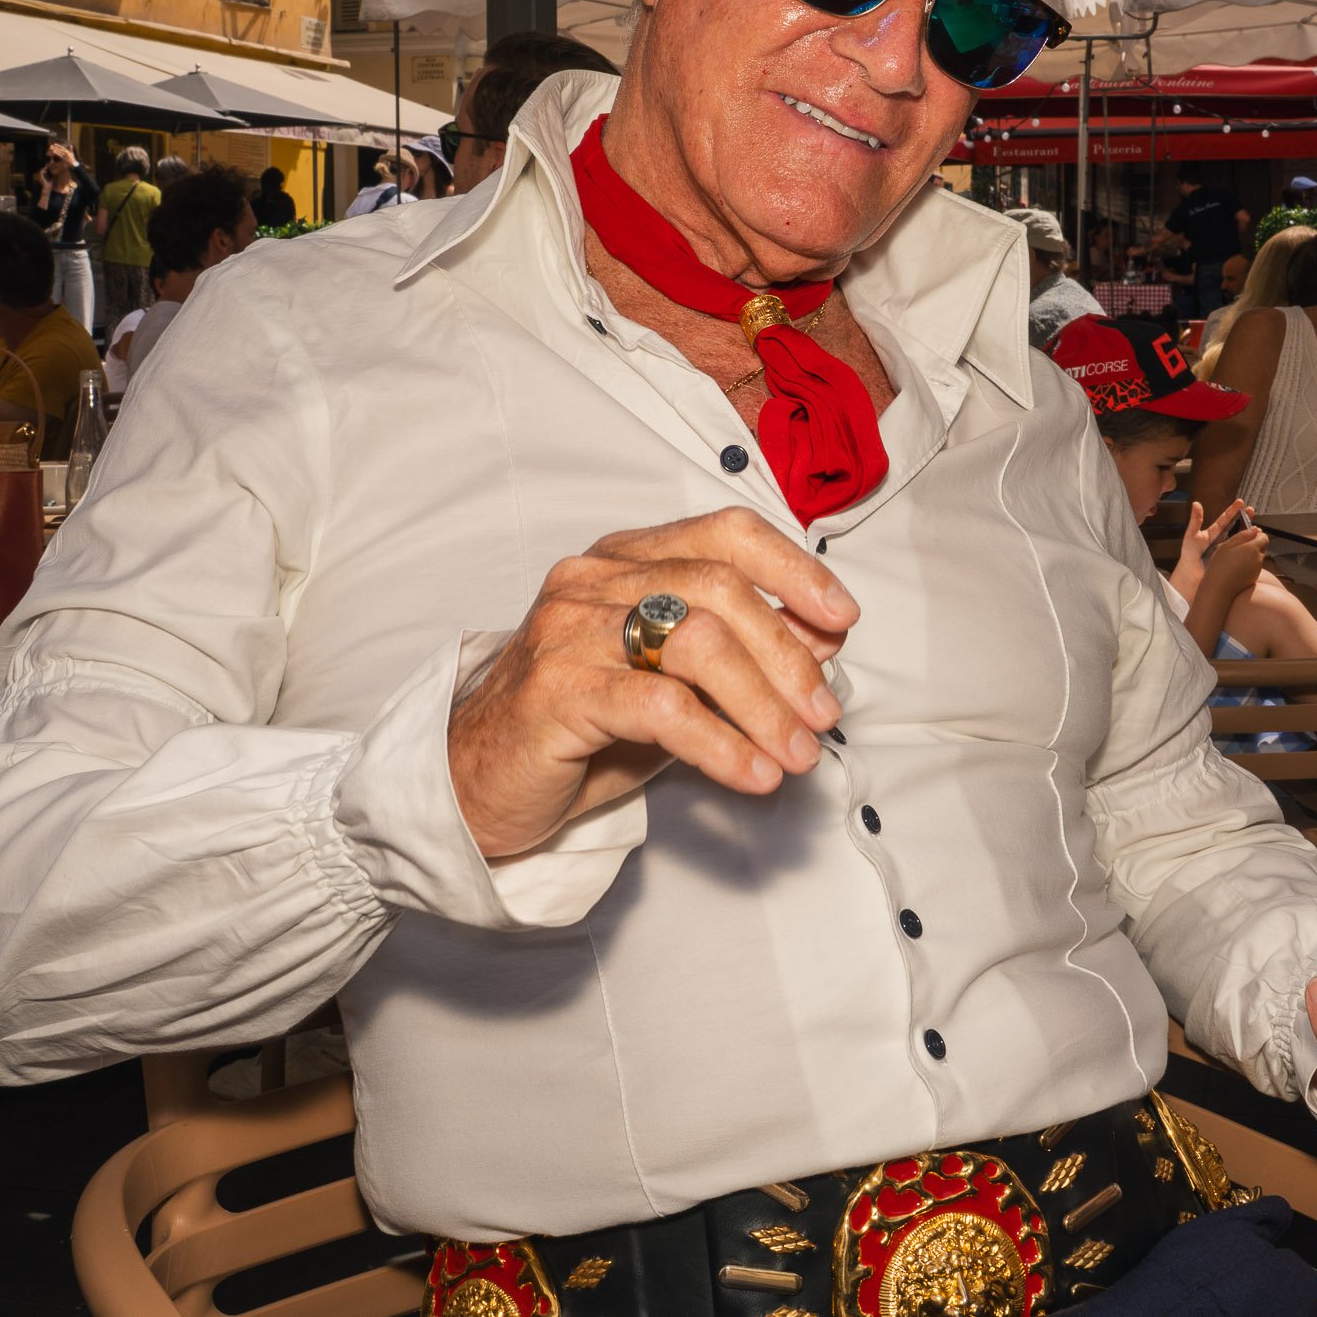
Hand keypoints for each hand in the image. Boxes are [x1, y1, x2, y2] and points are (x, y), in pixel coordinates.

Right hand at [445, 508, 857, 858]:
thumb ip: (740, 655)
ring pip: (696, 643)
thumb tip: (823, 641)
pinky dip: (720, 743)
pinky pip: (660, 707)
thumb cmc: (579, 729)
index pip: (724, 533)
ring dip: (764, 705)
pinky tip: (752, 774)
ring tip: (797, 754)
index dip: (792, 569)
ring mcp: (569, 630)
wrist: (474, 782)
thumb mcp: (673, 684)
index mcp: (624, 561)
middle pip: (719, 590)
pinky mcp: (557, 690)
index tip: (842, 617)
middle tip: (824, 714)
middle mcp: (593, 580)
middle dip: (787, 655)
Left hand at [1173, 498, 1247, 594]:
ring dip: (1249, 532)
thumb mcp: (1191, 535)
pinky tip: (1255, 544)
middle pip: (1236, 526)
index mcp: (1213, 532)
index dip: (1233, 510)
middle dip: (1245, 518)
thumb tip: (1196, 503)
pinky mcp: (1230, 559)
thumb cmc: (1189, 555)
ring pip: (1241, 538)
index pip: (1225, 519)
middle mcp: (1222, 539)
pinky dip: (1248, 547)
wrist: (1191, 574)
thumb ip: (1195, 520)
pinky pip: (1241, 552)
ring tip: (1257, 527)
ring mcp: (1227, 549)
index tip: (1241, 502)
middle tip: (1252, 510)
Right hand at [1207, 523, 1268, 592]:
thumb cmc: (1220, 567)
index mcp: (1253, 548)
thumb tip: (1255, 529)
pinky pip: (1254, 567)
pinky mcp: (1255, 578)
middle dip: (1252, 546)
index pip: (1264, 537)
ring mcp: (1258, 569)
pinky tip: (1235, 569)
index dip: (1257, 535)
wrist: (1219, 589)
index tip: (1247, 536)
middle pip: (1261, 548)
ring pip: (1257, 558)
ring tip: (1234, 560)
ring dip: (1250, 556)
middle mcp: (1259, 559)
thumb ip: (1243, 535)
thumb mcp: (1226, 545)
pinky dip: (1248, 566)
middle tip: (1237, 549)